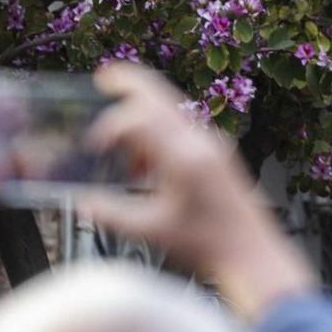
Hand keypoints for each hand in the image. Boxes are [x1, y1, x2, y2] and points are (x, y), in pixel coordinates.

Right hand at [78, 64, 316, 317]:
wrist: (251, 253)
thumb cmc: (207, 244)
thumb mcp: (149, 231)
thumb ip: (110, 214)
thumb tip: (80, 201)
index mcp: (184, 157)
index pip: (140, 117)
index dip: (110, 125)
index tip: (94, 145)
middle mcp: (202, 142)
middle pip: (162, 96)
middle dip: (131, 84)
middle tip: (105, 77)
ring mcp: (214, 144)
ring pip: (174, 109)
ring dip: (144, 116)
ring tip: (126, 155)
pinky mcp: (219, 153)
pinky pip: (184, 127)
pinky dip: (160, 131)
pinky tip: (147, 166)